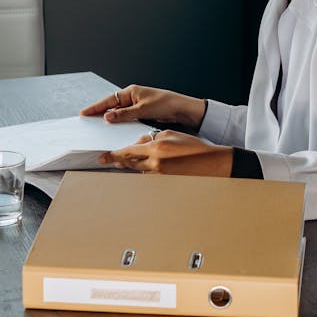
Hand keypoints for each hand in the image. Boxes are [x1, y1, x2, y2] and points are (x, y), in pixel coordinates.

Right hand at [80, 85, 206, 129]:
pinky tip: (114, 128)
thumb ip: (124, 114)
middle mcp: (132, 97)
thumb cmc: (164, 103)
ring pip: (118, 112)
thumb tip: (107, 116)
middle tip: (87, 119)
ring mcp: (136, 104)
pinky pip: (126, 117)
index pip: (109, 100)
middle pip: (112, 105)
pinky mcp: (141, 112)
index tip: (85, 112)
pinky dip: (119, 121)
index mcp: (131, 92)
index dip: (96, 107)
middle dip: (99, 112)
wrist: (180, 108)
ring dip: (109, 118)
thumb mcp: (142, 110)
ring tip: (97, 125)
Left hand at [98, 130, 232, 176]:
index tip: (104, 156)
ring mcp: (160, 174)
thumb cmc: (194, 148)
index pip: (130, 150)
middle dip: (118, 161)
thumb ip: (152, 137)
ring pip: (138, 169)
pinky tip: (142, 168)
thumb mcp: (172, 134)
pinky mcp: (165, 181)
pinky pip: (148, 175)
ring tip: (122, 163)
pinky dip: (143, 171)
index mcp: (157, 147)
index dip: (115, 154)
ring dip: (130, 166)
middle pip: (130, 162)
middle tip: (106, 161)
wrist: (211, 163)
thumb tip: (139, 142)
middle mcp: (156, 162)